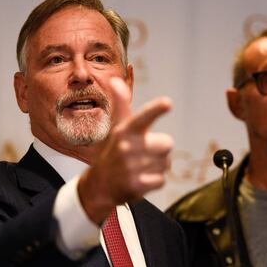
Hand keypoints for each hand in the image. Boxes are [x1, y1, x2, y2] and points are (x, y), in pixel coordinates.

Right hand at [78, 77, 172, 223]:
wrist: (99, 185)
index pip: (143, 116)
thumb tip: (116, 80)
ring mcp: (131, 167)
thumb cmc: (112, 150)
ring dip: (156, 166)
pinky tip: (140, 180)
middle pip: (168, 143)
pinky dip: (154, 181)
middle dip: (159, 149)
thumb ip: (122, 104)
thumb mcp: (117, 127)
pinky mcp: (136, 185)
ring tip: (139, 167)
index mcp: (125, 130)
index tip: (168, 103)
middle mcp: (127, 147)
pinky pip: (161, 180)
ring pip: (165, 163)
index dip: (156, 109)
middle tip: (142, 154)